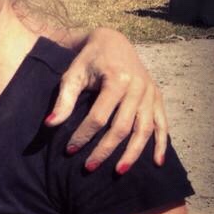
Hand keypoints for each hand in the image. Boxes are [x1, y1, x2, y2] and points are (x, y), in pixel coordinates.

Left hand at [46, 28, 167, 171]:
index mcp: (116, 80)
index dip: (84, 136)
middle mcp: (138, 87)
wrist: (113, 42)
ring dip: (132, 153)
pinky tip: (156, 163)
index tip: (69, 150)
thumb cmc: (88, 61)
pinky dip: (161, 144)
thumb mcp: (72, 75)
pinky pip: (163, 125)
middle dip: (105, 150)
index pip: (99, 117)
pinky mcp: (158, 97)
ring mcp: (151, 93)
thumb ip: (63, 100)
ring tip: (118, 172)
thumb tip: (50, 124)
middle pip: (122, 127)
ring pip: (145, 130)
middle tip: (89, 167)